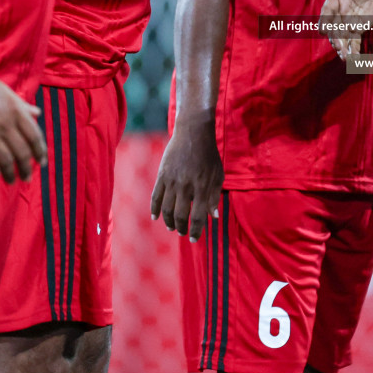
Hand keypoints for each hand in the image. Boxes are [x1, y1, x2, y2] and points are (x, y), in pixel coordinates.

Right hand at [0, 61, 45, 181]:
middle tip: (27, 178)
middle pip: (22, 152)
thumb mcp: (4, 91)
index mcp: (16, 110)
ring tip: (11, 180)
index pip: (35, 136)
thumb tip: (37, 113)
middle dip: (26, 168)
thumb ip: (21, 105)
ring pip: (5, 161)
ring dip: (10, 173)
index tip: (42, 162)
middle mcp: (5, 123)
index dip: (40, 152)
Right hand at [150, 117, 222, 242]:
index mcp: (203, 187)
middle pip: (181, 215)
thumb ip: (215, 197)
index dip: (196, 231)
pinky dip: (155, 209)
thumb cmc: (209, 155)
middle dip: (182, 228)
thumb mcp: (218, 175)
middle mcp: (187, 186)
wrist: (193, 133)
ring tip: (171, 227)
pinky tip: (156, 217)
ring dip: (169, 221)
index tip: (194, 239)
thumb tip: (214, 217)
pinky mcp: (162, 175)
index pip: (199, 216)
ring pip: (168, 209)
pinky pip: (156, 196)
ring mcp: (172, 181)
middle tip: (182, 233)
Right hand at [321, 0, 372, 59]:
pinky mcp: (358, 29)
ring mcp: (347, 22)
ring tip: (346, 58)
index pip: (327, 10)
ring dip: (343, 47)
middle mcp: (339, 12)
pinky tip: (355, 61)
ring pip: (342, 37)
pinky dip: (354, 51)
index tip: (324, 30)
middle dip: (335, 38)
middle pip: (333, 27)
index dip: (325, 20)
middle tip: (339, 47)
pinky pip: (354, 41)